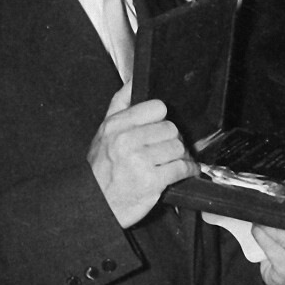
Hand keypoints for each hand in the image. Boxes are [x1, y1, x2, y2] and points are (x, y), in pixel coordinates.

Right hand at [88, 83, 197, 227]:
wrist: (95, 204)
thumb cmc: (101, 169)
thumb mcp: (103, 132)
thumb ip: (119, 104)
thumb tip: (133, 81)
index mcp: (116, 126)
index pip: (157, 107)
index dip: (163, 118)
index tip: (161, 128)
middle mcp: (126, 141)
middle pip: (170, 128)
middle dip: (174, 139)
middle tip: (170, 148)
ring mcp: (139, 161)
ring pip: (178, 147)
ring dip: (182, 155)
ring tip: (178, 160)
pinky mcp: (152, 181)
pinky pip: (181, 167)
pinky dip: (189, 169)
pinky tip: (186, 171)